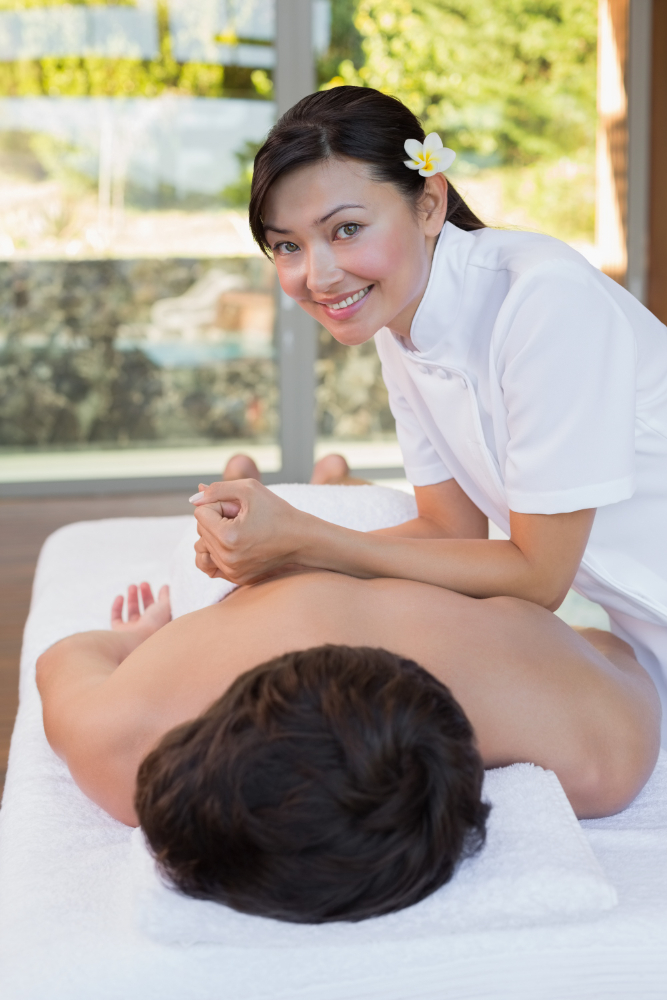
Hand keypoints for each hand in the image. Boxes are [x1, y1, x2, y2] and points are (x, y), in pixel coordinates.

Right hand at [111, 583, 170, 642]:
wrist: (135, 642)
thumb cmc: (155, 626)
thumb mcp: (166, 607)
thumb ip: (167, 596)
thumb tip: (166, 587)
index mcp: (161, 626)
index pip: (162, 611)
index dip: (161, 598)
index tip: (161, 586)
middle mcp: (147, 630)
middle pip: (146, 610)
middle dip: (145, 596)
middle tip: (143, 583)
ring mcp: (132, 632)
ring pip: (132, 613)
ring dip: (132, 598)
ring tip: (132, 586)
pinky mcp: (118, 632)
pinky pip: (116, 618)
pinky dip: (117, 606)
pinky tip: (120, 597)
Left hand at [190, 478, 309, 583]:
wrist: (301, 539)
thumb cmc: (278, 512)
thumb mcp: (249, 489)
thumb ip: (217, 489)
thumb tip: (194, 498)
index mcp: (228, 538)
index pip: (200, 513)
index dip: (219, 504)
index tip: (240, 508)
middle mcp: (227, 559)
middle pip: (200, 530)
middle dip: (217, 518)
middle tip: (243, 518)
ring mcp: (231, 571)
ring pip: (203, 545)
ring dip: (217, 534)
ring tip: (240, 530)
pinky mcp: (235, 578)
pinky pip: (210, 562)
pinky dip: (217, 550)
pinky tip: (234, 543)